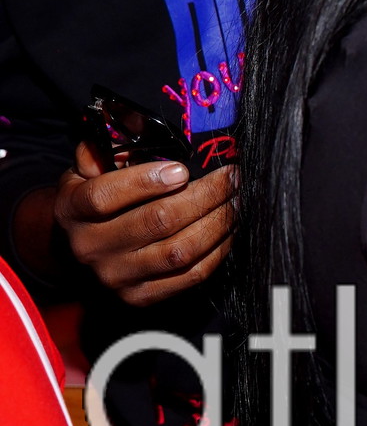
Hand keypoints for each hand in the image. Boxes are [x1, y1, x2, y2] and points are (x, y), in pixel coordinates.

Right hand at [53, 140, 235, 304]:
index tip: (183, 168)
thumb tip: (137, 129)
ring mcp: (115, 277)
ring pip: (178, 252)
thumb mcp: (87, 168)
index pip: (105, 197)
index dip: (145, 181)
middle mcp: (90, 248)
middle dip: (202, 196)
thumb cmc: (95, 195)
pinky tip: (229, 228)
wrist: (85, 245)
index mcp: (73, 210)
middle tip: (230, 176)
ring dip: (216, 223)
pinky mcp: (140, 297)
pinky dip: (217, 251)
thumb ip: (106, 148)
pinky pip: (189, 276)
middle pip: (155, 223)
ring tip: (235, 199)